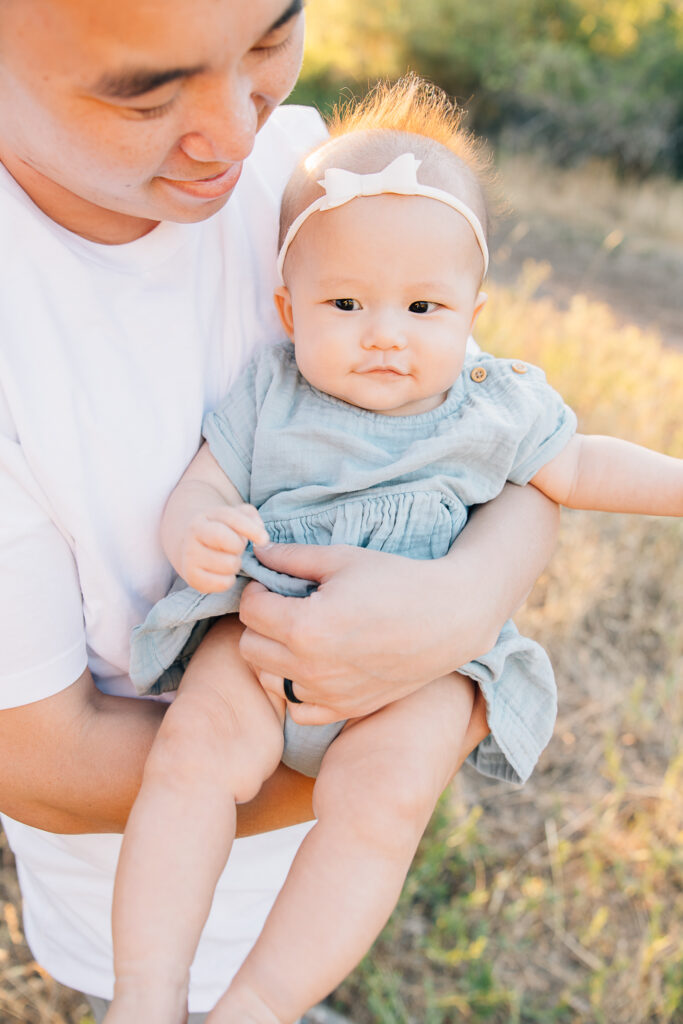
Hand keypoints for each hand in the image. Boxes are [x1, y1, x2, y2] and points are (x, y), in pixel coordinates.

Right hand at [177, 504, 267, 592]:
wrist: (188, 544)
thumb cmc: (218, 528)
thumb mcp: (232, 515)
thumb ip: (250, 517)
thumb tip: (261, 537)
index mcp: (203, 518)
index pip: (231, 519)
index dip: (252, 529)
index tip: (264, 539)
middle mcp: (192, 537)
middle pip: (233, 545)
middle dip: (240, 547)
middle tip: (234, 548)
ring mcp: (189, 559)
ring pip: (229, 565)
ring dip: (235, 564)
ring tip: (228, 558)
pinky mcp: (192, 579)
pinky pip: (223, 584)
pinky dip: (229, 580)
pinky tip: (223, 572)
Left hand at [239, 543, 490, 724]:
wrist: (448, 619)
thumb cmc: (397, 581)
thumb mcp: (342, 559)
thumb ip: (291, 557)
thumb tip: (257, 552)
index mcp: (306, 626)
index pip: (249, 610)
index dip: (257, 590)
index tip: (274, 582)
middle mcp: (311, 667)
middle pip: (249, 647)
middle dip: (260, 622)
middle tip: (285, 606)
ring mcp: (328, 693)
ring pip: (267, 679)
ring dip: (273, 656)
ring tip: (300, 634)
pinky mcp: (345, 708)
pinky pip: (297, 707)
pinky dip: (297, 687)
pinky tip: (315, 663)